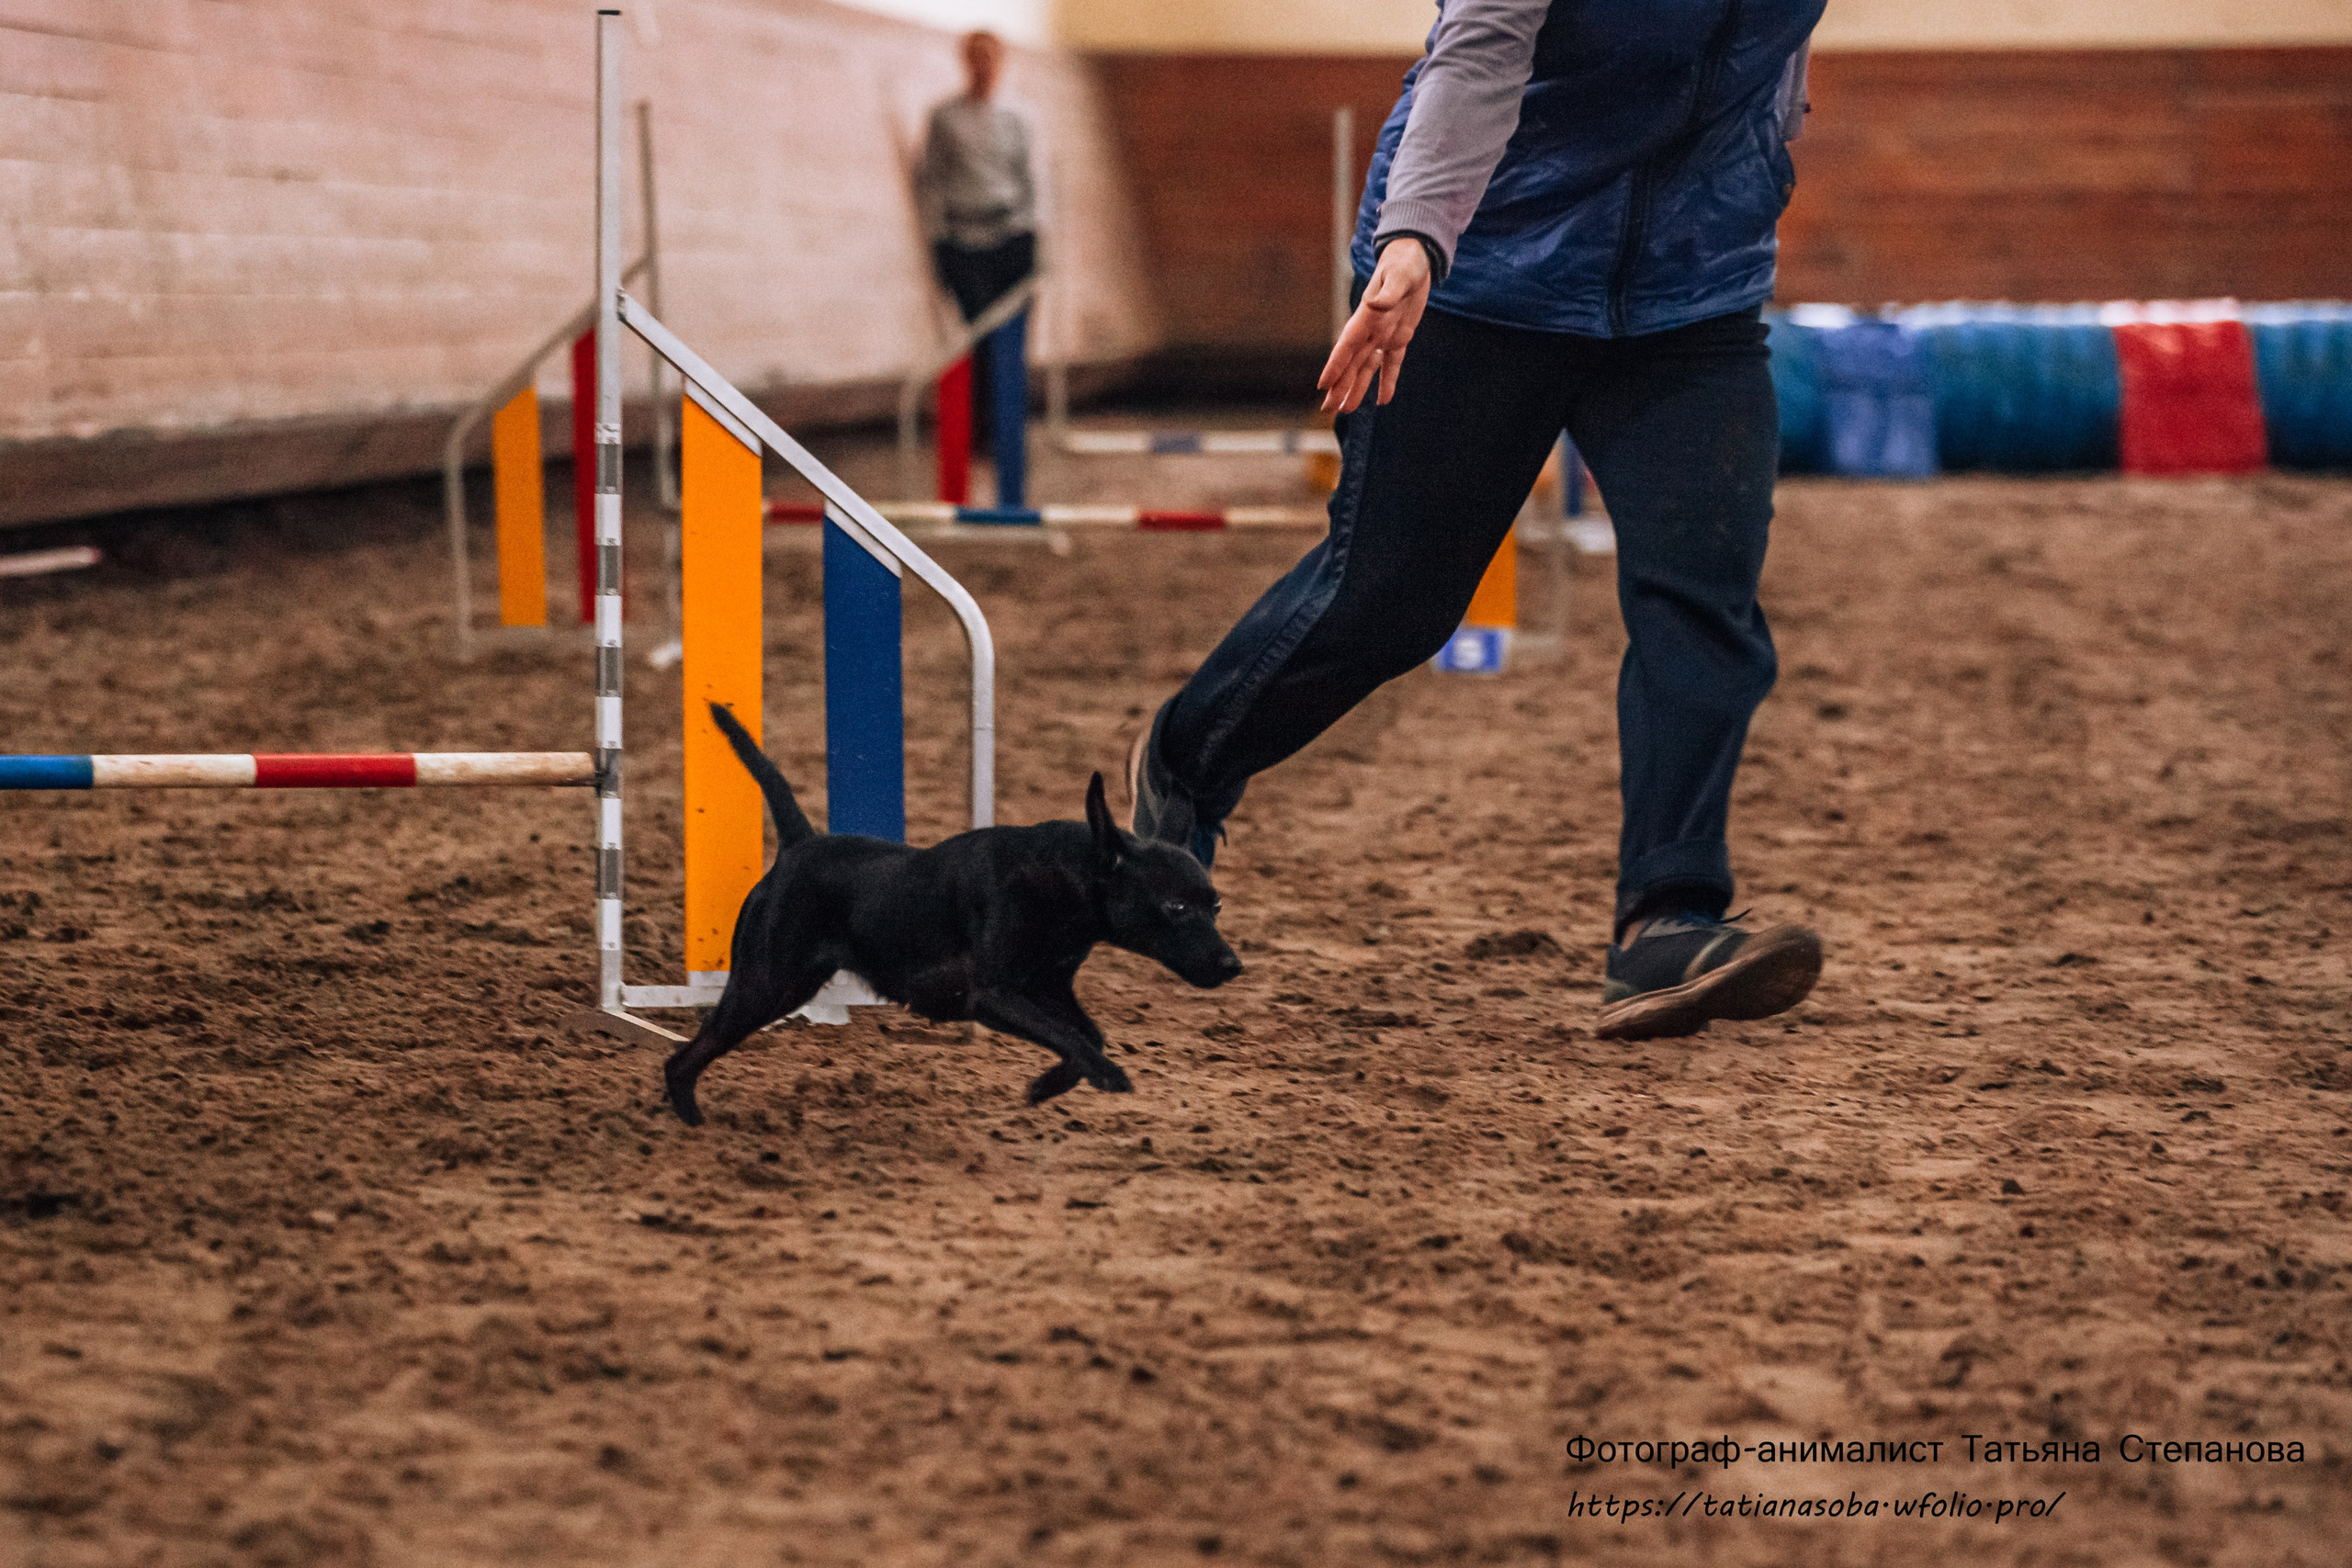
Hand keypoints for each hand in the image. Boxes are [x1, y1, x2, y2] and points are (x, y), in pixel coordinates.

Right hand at [1317, 239, 1432, 414]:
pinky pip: (1392, 362)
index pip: (1346, 346)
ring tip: (1346, 410)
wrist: (1415, 256)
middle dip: (1340, 386)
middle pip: (1352, 363)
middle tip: (1328, 409)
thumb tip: (1373, 304)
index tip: (1323, 385)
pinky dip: (1388, 380)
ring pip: (1367, 367)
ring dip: (1357, 388)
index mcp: (1366, 316)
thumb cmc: (1404, 262)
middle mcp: (1370, 329)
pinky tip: (1383, 400)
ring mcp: (1383, 334)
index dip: (1335, 366)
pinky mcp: (1399, 335)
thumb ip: (1387, 293)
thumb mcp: (1398, 275)